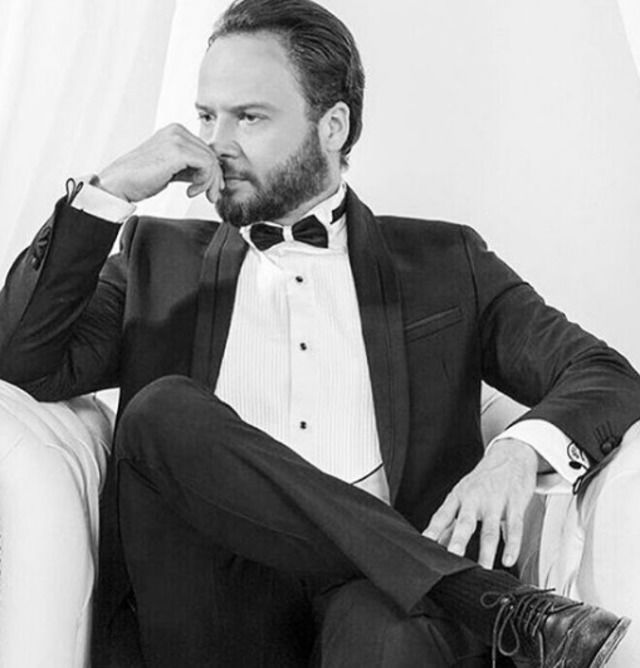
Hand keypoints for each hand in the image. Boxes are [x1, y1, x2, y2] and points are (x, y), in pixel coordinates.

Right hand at [97, 124, 222, 203]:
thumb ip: (190, 168)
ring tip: (195, 194)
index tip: (209, 190)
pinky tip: (190, 191)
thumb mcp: (171, 170)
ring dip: (209, 183)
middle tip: (210, 196)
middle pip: (211, 154)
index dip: (213, 172)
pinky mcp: (178, 151)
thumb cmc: (140, 179)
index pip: (206, 150)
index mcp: (175, 132)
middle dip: (214, 179)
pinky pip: (207, 165)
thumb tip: (211, 174)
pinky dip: (204, 181)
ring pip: (211, 160)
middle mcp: (177, 131)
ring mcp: (177, 138)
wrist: (119, 184)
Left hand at [423, 438, 537, 568]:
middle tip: (452, 555)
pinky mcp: (515, 503)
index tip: (425, 544)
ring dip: (487, 550)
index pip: (443, 515)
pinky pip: (515, 527)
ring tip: (483, 568)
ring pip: (490, 529)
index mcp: (459, 496)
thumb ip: (450, 520)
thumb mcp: (463, 495)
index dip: (433, 530)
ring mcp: (496, 501)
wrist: (511, 456)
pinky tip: (508, 560)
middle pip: (466, 521)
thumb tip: (436, 541)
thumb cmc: (483, 480)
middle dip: (458, 539)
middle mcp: (475, 498)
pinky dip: (513, 545)